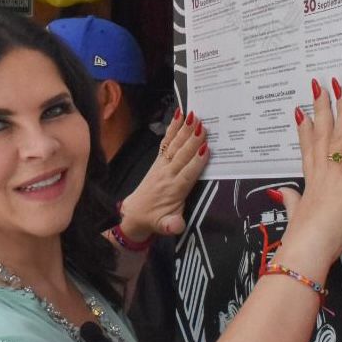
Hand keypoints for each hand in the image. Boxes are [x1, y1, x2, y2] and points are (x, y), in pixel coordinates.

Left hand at [120, 109, 209, 240]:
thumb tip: (176, 226)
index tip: (206, 149)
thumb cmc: (155, 219)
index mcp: (173, 190)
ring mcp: (162, 165)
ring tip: (192, 116)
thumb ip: (170, 225)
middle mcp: (167, 174)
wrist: (135, 213)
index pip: (187, 174)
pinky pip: (166, 142)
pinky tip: (178, 115)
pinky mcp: (159, 160)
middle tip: (203, 125)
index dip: (196, 162)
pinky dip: (172, 128)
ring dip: (183, 130)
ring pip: (174, 145)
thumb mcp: (164, 226)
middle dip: (192, 140)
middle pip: (182, 155)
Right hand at [271, 78, 341, 279]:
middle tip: (320, 85)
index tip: (301, 109)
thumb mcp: (295, 214)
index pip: (307, 147)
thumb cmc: (303, 237)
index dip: (304, 127)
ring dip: (341, 109)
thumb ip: (290, 199)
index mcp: (309, 180)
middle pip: (320, 133)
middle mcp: (320, 171)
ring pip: (338, 135)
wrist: (306, 249)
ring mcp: (334, 174)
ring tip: (341, 88)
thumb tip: (282, 191)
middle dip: (321, 107)